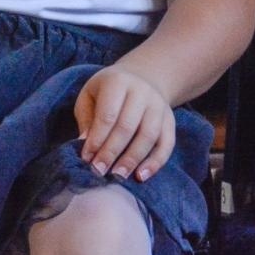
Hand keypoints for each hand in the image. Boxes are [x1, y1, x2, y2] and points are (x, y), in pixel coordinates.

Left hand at [74, 66, 175, 182]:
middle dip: (112, 152)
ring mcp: (159, 106)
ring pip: (148, 136)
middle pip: (127, 126)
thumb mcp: (90, 96)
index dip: (97, 139)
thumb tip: (84, 144)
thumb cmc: (108, 91)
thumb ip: (86, 119)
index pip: (108, 115)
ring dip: (132, 159)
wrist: (142, 78)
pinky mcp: (170, 120)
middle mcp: (142, 91)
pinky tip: (141, 176)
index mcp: (118, 82)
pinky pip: (166, 144)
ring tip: (118, 176)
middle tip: (99, 171)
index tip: (87, 158)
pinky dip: (155, 162)